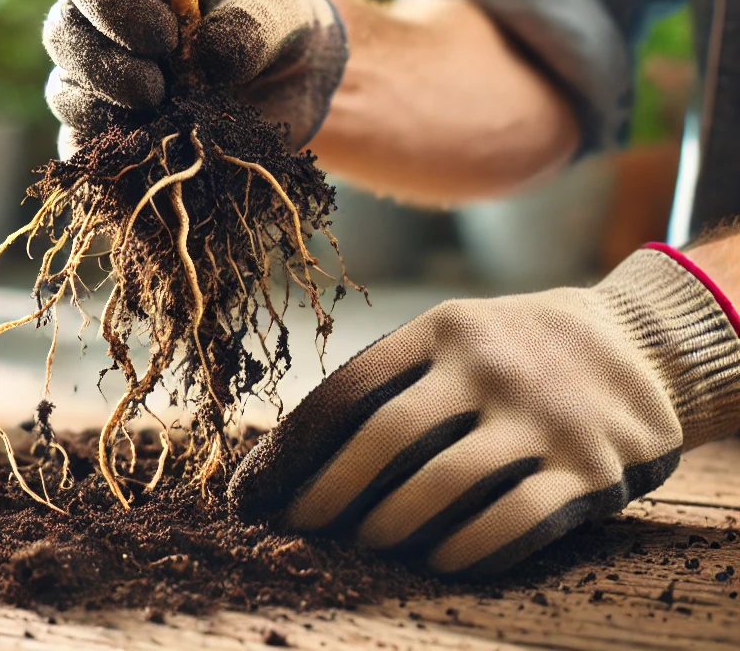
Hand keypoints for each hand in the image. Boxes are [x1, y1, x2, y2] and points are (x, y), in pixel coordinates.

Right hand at [43, 0, 346, 157]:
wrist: (290, 80)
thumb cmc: (277, 21)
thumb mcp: (279, 11)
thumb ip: (251, 24)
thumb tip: (210, 55)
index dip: (112, 5)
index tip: (164, 37)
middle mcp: (102, 18)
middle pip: (64, 34)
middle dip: (103, 68)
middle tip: (156, 91)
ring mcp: (98, 75)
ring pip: (65, 92)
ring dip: (103, 113)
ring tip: (164, 124)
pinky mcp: (108, 129)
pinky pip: (81, 146)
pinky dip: (107, 158)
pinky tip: (148, 162)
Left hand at [228, 246, 739, 576]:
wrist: (637, 346)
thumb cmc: (514, 351)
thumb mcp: (455, 336)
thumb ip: (393, 381)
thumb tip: (300, 454)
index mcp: (441, 329)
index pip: (349, 389)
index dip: (292, 447)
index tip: (254, 492)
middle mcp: (487, 365)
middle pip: (386, 438)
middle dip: (328, 492)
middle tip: (298, 528)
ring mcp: (541, 417)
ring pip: (443, 486)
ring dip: (390, 527)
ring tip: (365, 545)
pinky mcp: (592, 468)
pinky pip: (513, 523)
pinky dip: (465, 550)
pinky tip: (438, 562)